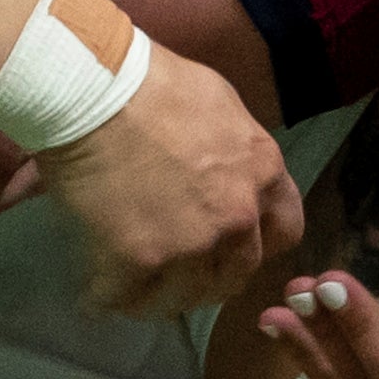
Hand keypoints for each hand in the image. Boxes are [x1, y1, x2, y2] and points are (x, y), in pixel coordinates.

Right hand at [36, 46, 300, 317]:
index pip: (285, 232)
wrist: (93, 87)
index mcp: (261, 170)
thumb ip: (234, 149)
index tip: (229, 245)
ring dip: (159, 296)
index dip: (255, 243)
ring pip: (184, 296)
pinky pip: (127, 297)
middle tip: (175, 272)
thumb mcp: (218, 102)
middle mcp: (237, 215)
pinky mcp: (140, 260)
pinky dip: (109, 298)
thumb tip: (221, 170)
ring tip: (130, 287)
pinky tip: (94, 292)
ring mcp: (191, 243)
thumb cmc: (149, 80)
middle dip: (208, 278)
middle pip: (236, 274)